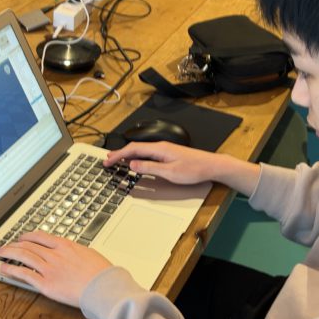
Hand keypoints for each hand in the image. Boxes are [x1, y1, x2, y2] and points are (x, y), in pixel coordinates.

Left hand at [0, 231, 112, 307]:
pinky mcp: (46, 284)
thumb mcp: (89, 254)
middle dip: (14, 245)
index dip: (28, 236)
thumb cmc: (102, 274)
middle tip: (5, 246)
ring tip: (0, 253)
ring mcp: (49, 269)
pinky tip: (4, 268)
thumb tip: (71, 252)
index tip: (22, 237)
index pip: (40, 237)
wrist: (103, 287)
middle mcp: (54, 255)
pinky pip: (24, 275)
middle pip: (28, 246)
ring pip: (23, 257)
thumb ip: (75, 252)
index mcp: (65, 246)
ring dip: (9, 254)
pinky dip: (12, 270)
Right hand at [104, 142, 260, 195]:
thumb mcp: (169, 172)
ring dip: (127, 156)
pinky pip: (148, 153)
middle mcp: (160, 146)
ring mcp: (164, 150)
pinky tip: (136, 162)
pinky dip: (137, 157)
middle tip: (107, 161)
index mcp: (159, 149)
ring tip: (117, 161)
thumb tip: (133, 165)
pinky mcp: (168, 154)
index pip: (132, 150)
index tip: (107, 161)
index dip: (118, 155)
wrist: (211, 166)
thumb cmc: (194, 169)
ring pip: (141, 150)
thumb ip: (149, 168)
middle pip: (135, 148)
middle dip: (119, 154)